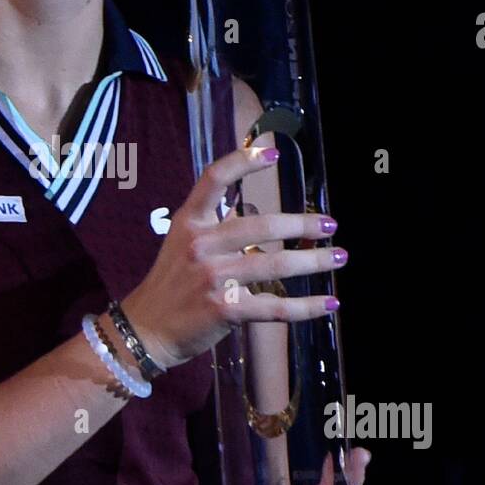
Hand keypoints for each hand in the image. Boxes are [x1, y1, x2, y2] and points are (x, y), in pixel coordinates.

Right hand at [120, 145, 346, 372]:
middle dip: (302, 225)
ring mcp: (214, 278)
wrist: (146, 329)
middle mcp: (201, 245)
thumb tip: (254, 212)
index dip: (243, 162)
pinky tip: (328, 303)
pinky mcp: (226, 310)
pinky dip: (306, 307)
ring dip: (314, 262)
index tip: (273, 155)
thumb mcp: (182, 243)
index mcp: (189, 222)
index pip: (214, 179)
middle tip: (329, 225)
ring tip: (338, 257)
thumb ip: (216, 225)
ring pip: (276, 265)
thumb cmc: (170, 284)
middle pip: (261, 226)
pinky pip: (275, 307)